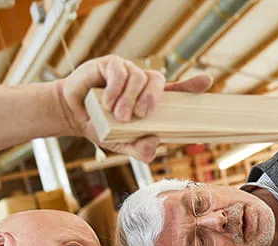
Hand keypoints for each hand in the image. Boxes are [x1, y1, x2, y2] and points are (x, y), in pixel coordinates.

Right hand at [57, 55, 211, 160]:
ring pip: (139, 76)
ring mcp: (126, 71)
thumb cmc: (101, 127)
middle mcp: (142, 83)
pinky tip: (108, 103)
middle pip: (159, 81)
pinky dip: (116, 89)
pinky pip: (119, 71)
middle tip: (141, 116)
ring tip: (120, 116)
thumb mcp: (122, 145)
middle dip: (152, 98)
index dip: (192, 85)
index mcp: (150, 100)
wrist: (72, 115)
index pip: (177, 91)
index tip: (206, 81)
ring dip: (130, 98)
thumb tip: (154, 146)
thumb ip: (140, 149)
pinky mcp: (109, 65)